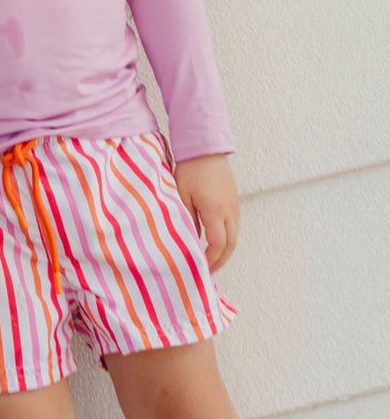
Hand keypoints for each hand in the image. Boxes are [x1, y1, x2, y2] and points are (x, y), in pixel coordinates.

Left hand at [174, 154, 239, 271]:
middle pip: (231, 244)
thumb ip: (187, 219)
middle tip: (209, 271)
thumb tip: (191, 240)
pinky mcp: (234, 200)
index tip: (201, 268)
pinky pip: (235, 225)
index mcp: (215, 211)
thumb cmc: (191, 170)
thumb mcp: (182, 195)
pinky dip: (228, 238)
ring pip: (235, 236)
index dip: (211, 260)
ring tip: (212, 259)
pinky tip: (217, 240)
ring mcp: (234, 205)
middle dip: (221, 260)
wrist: (206, 148)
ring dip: (225, 250)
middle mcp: (230, 211)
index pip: (218, 245)